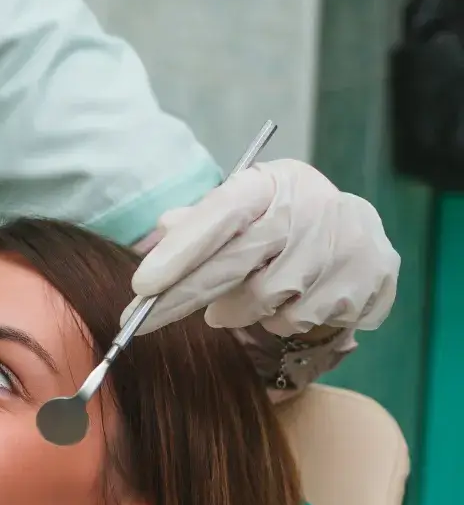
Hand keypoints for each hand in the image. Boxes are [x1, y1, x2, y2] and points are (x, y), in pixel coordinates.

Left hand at [127, 159, 398, 337]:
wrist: (357, 230)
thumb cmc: (280, 220)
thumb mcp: (241, 208)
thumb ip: (200, 221)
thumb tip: (165, 226)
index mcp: (270, 183)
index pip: (220, 213)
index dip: (180, 251)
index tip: (142, 285)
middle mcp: (308, 207)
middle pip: (233, 265)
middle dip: (181, 298)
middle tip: (144, 321)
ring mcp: (341, 244)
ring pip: (261, 301)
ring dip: (240, 310)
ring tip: (246, 297)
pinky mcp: (363, 280)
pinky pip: (295, 320)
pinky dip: (278, 319)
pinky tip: (288, 302)